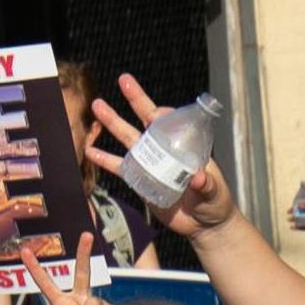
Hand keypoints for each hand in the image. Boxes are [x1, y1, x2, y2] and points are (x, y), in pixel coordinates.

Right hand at [90, 76, 233, 232]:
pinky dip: (104, 160)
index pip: (171, 122)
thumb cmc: (215, 203)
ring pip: (128, 139)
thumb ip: (206, 185)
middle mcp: (166, 150)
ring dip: (113, 122)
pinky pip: (119, 168)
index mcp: (185, 146)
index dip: (161, 114)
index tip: (154, 114)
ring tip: (98, 106)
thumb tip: (197, 178)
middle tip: (123, 79)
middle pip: (146, 120)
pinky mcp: (140, 181)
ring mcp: (152, 164)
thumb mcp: (215, 192)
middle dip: (135, 99)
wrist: (204, 225)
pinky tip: (89, 151)